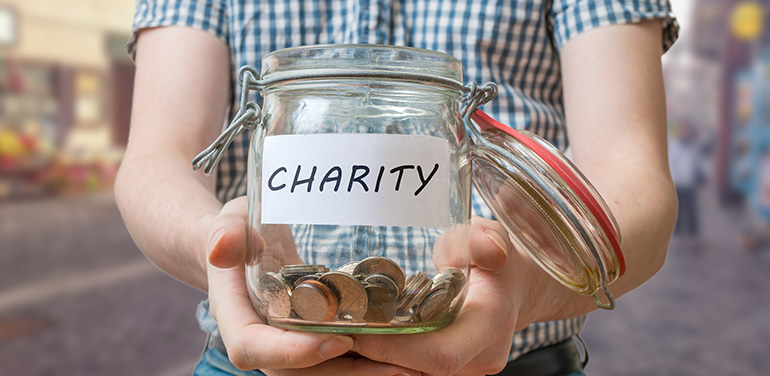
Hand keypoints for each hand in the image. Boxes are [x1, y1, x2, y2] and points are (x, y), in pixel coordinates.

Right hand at [205, 197, 420, 375]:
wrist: (241, 246)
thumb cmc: (237, 231)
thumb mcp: (231, 222)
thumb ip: (227, 233)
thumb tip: (222, 248)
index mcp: (235, 316)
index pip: (253, 348)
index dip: (293, 352)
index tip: (340, 341)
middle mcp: (261, 339)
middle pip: (297, 372)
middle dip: (346, 374)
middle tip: (400, 370)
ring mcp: (286, 344)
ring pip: (321, 372)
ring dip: (364, 374)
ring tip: (411, 370)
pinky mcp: (309, 340)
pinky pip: (334, 360)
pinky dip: (367, 361)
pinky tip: (404, 356)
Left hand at [352, 217, 529, 375]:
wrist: (516, 285)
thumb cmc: (496, 256)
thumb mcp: (489, 234)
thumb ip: (483, 238)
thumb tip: (487, 248)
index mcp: (490, 325)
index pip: (439, 355)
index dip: (394, 348)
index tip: (356, 328)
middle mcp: (480, 357)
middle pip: (417, 370)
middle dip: (373, 354)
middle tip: (332, 328)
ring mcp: (467, 369)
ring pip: (413, 373)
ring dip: (376, 357)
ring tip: (339, 330)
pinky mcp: (453, 370)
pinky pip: (414, 368)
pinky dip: (387, 354)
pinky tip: (360, 333)